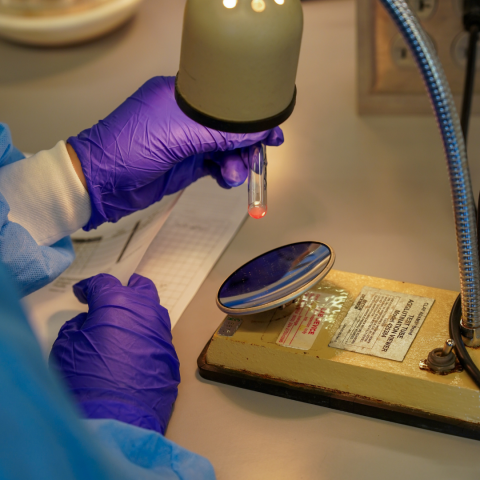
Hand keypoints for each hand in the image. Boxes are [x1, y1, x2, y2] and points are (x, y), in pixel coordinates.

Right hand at [49, 273, 178, 434]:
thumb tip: (88, 322)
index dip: (89, 286)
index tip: (81, 294)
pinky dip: (145, 335)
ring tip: (122, 323)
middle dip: (126, 287)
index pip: (104, 283)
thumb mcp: (66, 348)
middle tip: (111, 297)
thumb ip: (78, 327)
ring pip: (153, 310)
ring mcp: (162, 331)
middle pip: (140, 287)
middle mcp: (145, 310)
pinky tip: (133, 348)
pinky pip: (157, 335)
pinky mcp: (171, 353)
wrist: (118, 418)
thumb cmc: (86, 378)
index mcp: (117, 302)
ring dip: (138, 311)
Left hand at [68, 76, 283, 228]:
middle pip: (229, 127)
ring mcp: (187, 142)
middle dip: (247, 142)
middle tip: (260, 156)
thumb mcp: (178, 133)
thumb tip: (255, 132)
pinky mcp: (187, 164)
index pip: (226, 101)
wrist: (103, 183)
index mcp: (181, 96)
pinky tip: (227, 178)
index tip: (270, 129)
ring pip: (225, 149)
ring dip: (236, 162)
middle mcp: (186, 117)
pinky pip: (216, 166)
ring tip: (234, 173)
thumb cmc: (127, 147)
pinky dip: (226, 173)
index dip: (250, 117)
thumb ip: (219, 133)